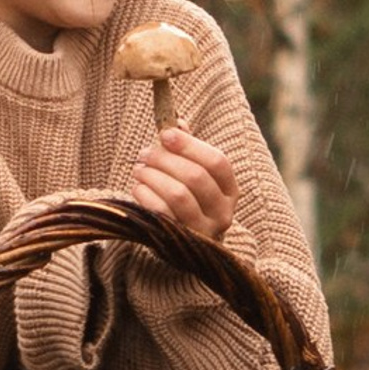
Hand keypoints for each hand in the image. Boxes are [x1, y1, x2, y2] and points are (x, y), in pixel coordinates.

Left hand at [126, 124, 237, 239]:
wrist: (185, 247)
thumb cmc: (189, 201)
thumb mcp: (194, 176)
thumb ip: (188, 150)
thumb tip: (176, 123)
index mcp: (230, 190)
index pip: (217, 162)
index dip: (189, 145)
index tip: (165, 134)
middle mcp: (223, 212)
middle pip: (195, 176)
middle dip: (164, 159)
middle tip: (144, 153)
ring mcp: (203, 230)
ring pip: (178, 194)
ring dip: (153, 176)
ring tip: (139, 169)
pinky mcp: (180, 241)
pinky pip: (161, 213)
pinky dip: (145, 194)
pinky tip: (138, 187)